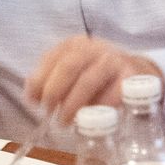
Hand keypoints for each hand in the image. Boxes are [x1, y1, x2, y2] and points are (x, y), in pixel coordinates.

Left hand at [25, 37, 159, 124]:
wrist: (134, 70)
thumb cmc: (95, 74)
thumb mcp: (72, 70)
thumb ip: (50, 80)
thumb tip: (30, 96)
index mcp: (75, 44)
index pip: (51, 58)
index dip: (39, 80)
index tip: (32, 101)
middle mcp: (94, 48)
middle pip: (68, 66)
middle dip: (54, 92)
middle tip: (48, 112)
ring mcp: (113, 61)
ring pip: (88, 81)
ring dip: (72, 104)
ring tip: (65, 121)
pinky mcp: (130, 77)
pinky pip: (111, 94)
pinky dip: (98, 108)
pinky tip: (90, 119)